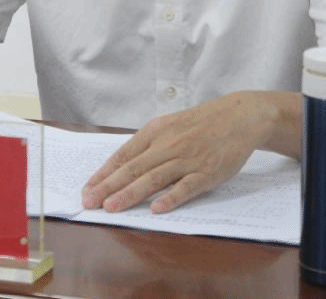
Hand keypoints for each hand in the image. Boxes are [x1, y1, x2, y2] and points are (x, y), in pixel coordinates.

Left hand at [81, 92, 281, 213]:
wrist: (238, 116)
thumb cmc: (201, 123)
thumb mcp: (170, 126)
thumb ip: (148, 145)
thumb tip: (122, 166)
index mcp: (156, 131)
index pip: (124, 155)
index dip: (104, 174)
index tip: (87, 189)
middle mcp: (168, 144)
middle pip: (133, 168)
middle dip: (108, 187)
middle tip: (89, 203)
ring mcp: (187, 159)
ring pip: (154, 178)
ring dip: (130, 194)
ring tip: (111, 207)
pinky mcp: (207, 172)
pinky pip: (186, 187)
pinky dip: (171, 198)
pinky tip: (156, 209)